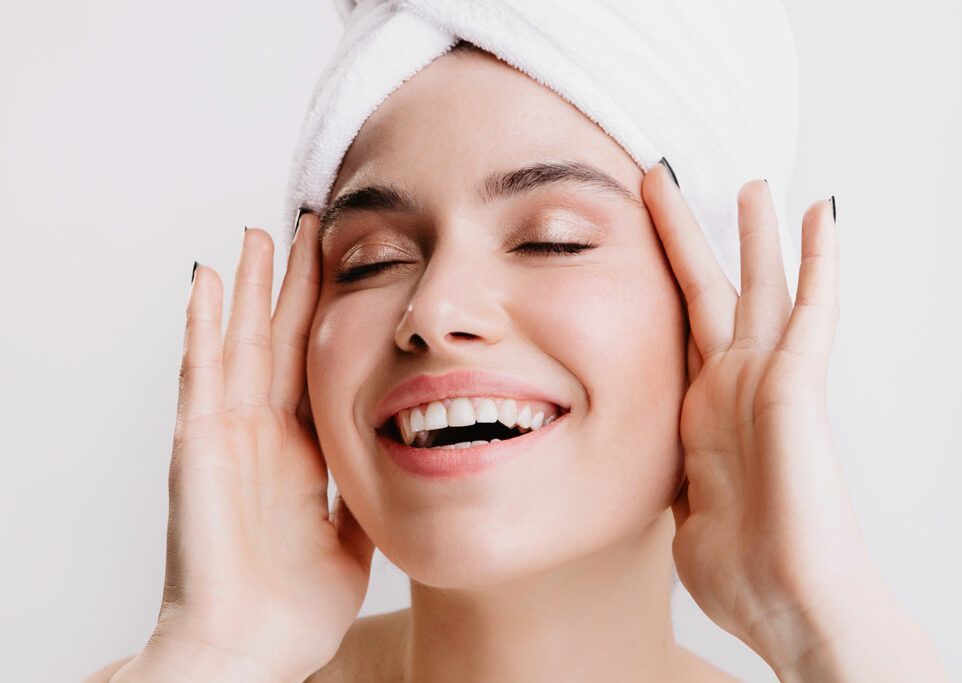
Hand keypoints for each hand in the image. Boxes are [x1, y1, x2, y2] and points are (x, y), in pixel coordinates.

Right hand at [119, 214, 373, 681]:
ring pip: (238, 342)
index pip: (313, 366)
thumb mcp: (352, 534)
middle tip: (307, 227)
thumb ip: (368, 492)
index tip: (344, 270)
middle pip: (278, 341)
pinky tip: (205, 281)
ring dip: (247, 288)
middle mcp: (261, 434)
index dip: (328, 319)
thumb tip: (405, 460)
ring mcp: (227, 435)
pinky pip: (200, 373)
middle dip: (293, 285)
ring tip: (259, 234)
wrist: (250, 650)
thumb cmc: (291, 607)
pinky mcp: (199, 445)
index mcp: (297, 452)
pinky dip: (199, 325)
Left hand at [643, 170, 876, 667]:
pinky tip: (820, 215)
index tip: (639, 246)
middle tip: (672, 180)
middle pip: (711, 292)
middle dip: (691, 236)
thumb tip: (666, 478)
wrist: (783, 601)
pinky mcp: (797, 385)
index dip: (661, 286)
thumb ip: (677, 478)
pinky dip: (819, 262)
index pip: (678, 331)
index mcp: (701, 412)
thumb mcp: (684, 509)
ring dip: (756, 234)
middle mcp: (732, 387)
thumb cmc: (740, 571)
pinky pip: (812, 310)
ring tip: (751, 181)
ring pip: (762, 287)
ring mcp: (766, 382)